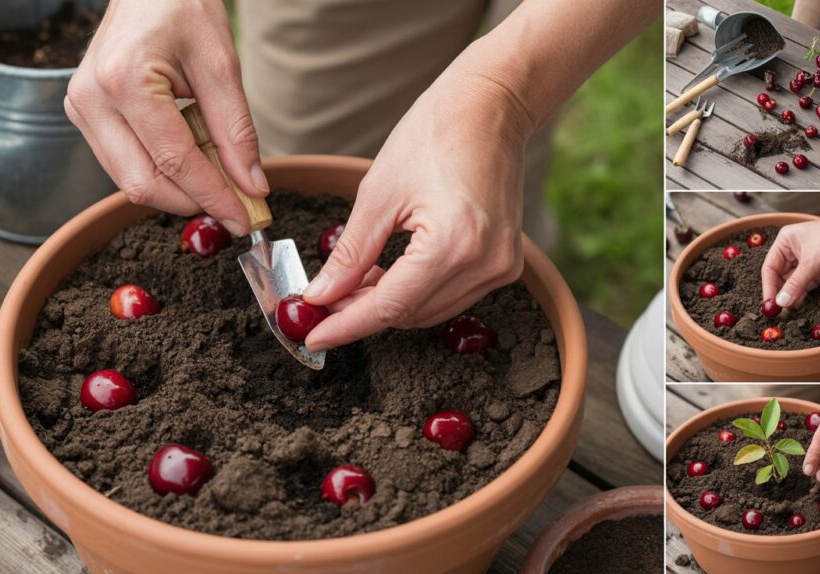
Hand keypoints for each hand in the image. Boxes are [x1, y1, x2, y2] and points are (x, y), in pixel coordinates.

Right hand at [64, 0, 267, 235]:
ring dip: (178, 190)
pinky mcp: (84, 115)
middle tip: (236, 204)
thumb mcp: (221, 63)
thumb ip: (236, 130)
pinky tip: (191, 158)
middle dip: (192, 201)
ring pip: (131, 181)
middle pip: (143, 183)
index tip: (246, 220)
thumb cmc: (182, 7)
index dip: (213, 196)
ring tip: (217, 175)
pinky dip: (162, 172)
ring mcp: (81, 109)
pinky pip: (125, 164)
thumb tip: (252, 187)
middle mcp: (91, 99)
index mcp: (123, 80)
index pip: (174, 160)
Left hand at [301, 68, 534, 350]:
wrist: (490, 107)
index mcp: (453, 244)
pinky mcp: (506, 263)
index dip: (346, 325)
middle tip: (326, 297)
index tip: (313, 336)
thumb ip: (351, 254)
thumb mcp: (378, 194)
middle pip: (409, 313)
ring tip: (357, 279)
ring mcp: (502, 267)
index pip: (390, 306)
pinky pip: (452, 296)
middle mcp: (485, 264)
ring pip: (430, 311)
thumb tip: (321, 296)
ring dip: (390, 303)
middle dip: (363, 311)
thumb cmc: (434, 135)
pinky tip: (392, 272)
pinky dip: (417, 292)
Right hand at [760, 211, 819, 307]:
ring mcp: (805, 263)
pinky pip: (805, 286)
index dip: (768, 287)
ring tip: (788, 311)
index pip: (770, 269)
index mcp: (784, 244)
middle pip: (779, 278)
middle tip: (778, 310)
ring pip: (792, 284)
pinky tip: (798, 304)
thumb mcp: (812, 262)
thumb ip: (795, 284)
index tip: (769, 303)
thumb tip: (781, 302)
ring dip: (791, 296)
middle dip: (779, 293)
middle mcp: (791, 254)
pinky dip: (802, 295)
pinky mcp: (817, 271)